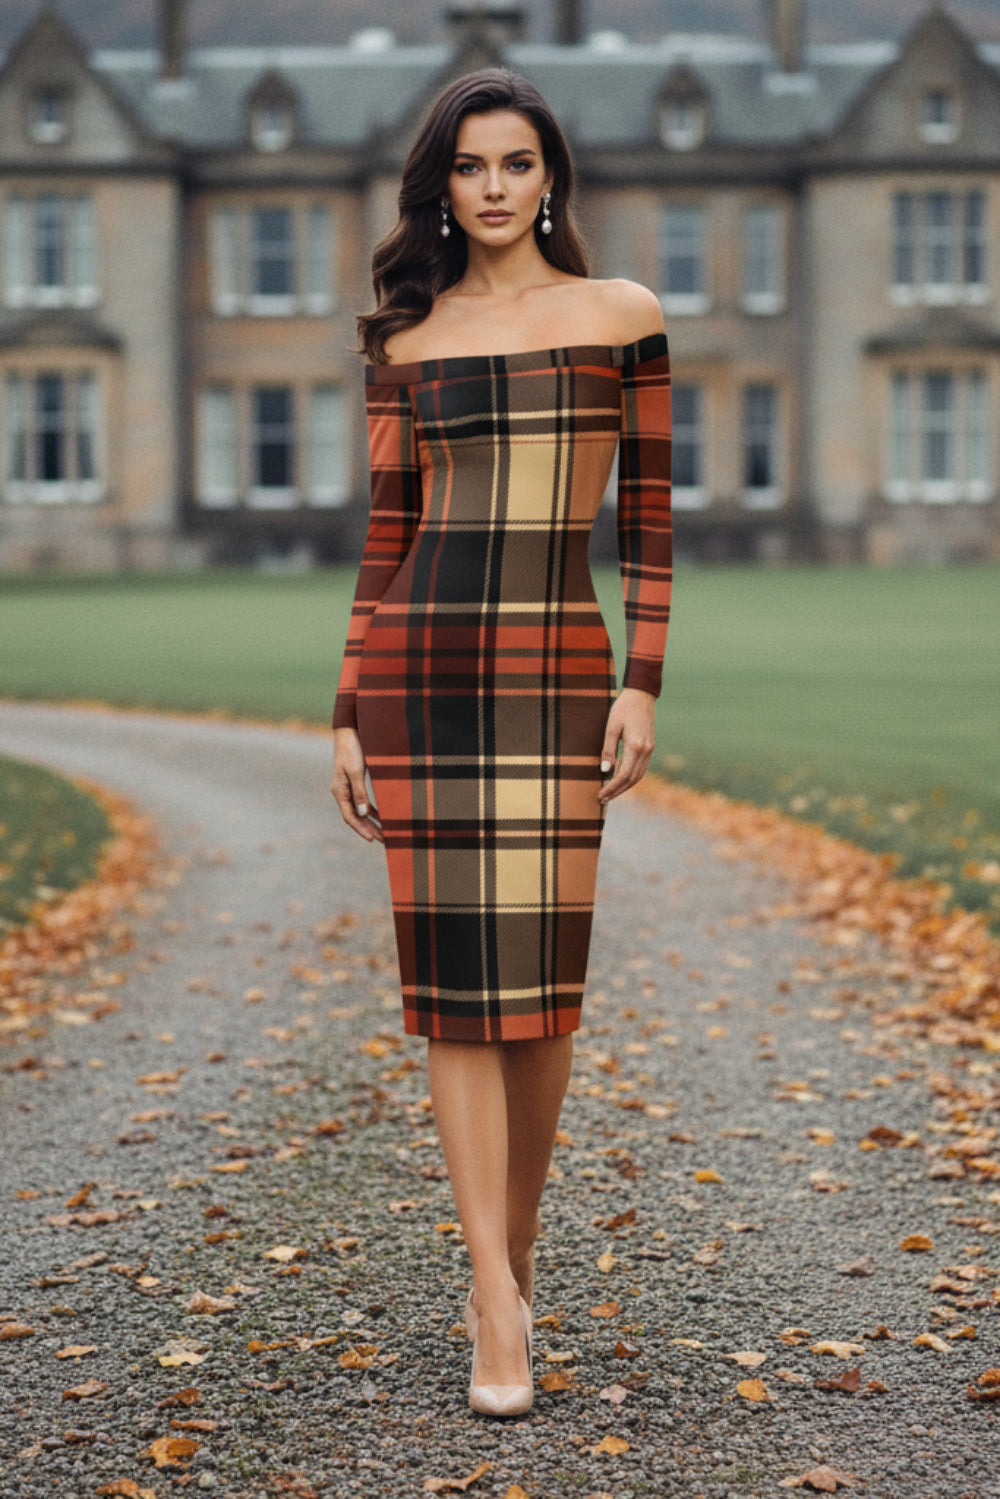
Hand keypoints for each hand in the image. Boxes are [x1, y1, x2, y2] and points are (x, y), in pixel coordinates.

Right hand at [331, 727, 382, 842]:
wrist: (350, 730)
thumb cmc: (352, 749)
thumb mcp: (356, 772)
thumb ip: (359, 793)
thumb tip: (362, 813)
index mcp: (340, 791)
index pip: (349, 817)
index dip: (361, 829)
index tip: (372, 839)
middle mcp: (343, 792)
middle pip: (355, 817)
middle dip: (369, 829)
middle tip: (384, 840)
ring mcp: (349, 787)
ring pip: (360, 810)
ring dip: (372, 821)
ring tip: (385, 832)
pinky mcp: (355, 781)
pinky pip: (363, 801)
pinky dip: (373, 810)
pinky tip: (383, 815)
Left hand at [598, 688, 655, 803]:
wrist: (641, 695)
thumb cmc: (623, 708)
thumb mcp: (611, 728)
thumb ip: (608, 750)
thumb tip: (605, 770)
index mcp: (636, 747)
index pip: (623, 775)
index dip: (612, 787)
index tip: (601, 795)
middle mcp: (646, 751)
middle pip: (633, 780)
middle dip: (618, 791)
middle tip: (603, 798)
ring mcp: (650, 749)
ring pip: (638, 775)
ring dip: (625, 786)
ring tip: (610, 792)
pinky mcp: (649, 746)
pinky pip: (641, 768)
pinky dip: (630, 777)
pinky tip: (619, 778)